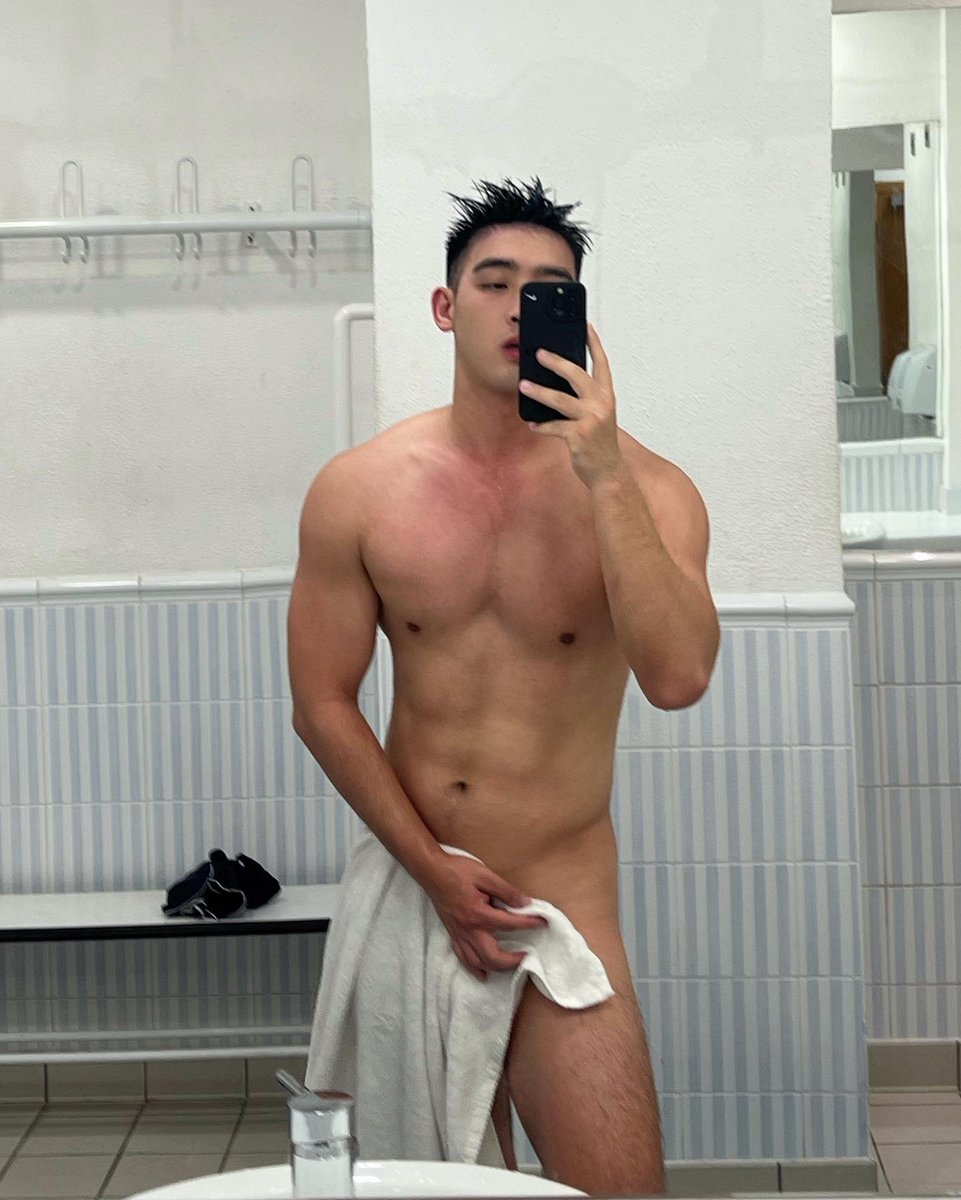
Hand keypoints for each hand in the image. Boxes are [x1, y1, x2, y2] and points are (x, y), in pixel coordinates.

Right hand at [426, 856, 547, 980]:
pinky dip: (474, 968)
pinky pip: (463, 958)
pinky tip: (483, 973)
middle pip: (494, 956)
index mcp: (478, 914)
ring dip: (497, 968)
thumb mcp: (485, 875)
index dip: (529, 923)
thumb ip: (506, 891)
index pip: (509, 924)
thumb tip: (525, 903)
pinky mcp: (453, 935)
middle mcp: (469, 930)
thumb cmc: (457, 871)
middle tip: (527, 956)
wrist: (432, 872)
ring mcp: (459, 935)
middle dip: (513, 960)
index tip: (542, 923)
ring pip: (478, 962)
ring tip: (511, 965)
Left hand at [519, 323, 626, 489]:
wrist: (608, 471)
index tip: (585, 326)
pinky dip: (541, 425)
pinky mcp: (579, 436)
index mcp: (607, 395)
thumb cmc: (598, 441)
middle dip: (556, 361)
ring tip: (523, 385)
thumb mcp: (597, 415)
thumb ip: (584, 398)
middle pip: (577, 374)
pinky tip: (533, 424)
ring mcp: (591, 419)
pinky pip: (553, 426)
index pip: (601, 363)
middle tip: (539, 353)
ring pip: (559, 399)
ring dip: (539, 392)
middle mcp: (601, 403)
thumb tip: (557, 381)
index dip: (593, 343)